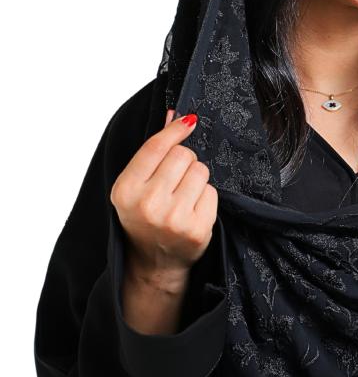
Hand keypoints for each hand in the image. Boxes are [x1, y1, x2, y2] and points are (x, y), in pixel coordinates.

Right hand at [110, 108, 217, 289]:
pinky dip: (206, 197)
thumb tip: (175, 114)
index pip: (155, 147)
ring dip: (197, 178)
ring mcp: (173, 219)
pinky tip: (193, 210)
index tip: (188, 121)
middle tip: (176, 179)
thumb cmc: (145, 217)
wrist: (154, 262)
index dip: (174, 131)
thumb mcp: (137, 185)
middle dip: (185, 161)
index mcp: (125, 190)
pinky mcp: (196, 230)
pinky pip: (212, 192)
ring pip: (200, 171)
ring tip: (184, 196)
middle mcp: (147, 204)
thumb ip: (154, 151)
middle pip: (183, 156)